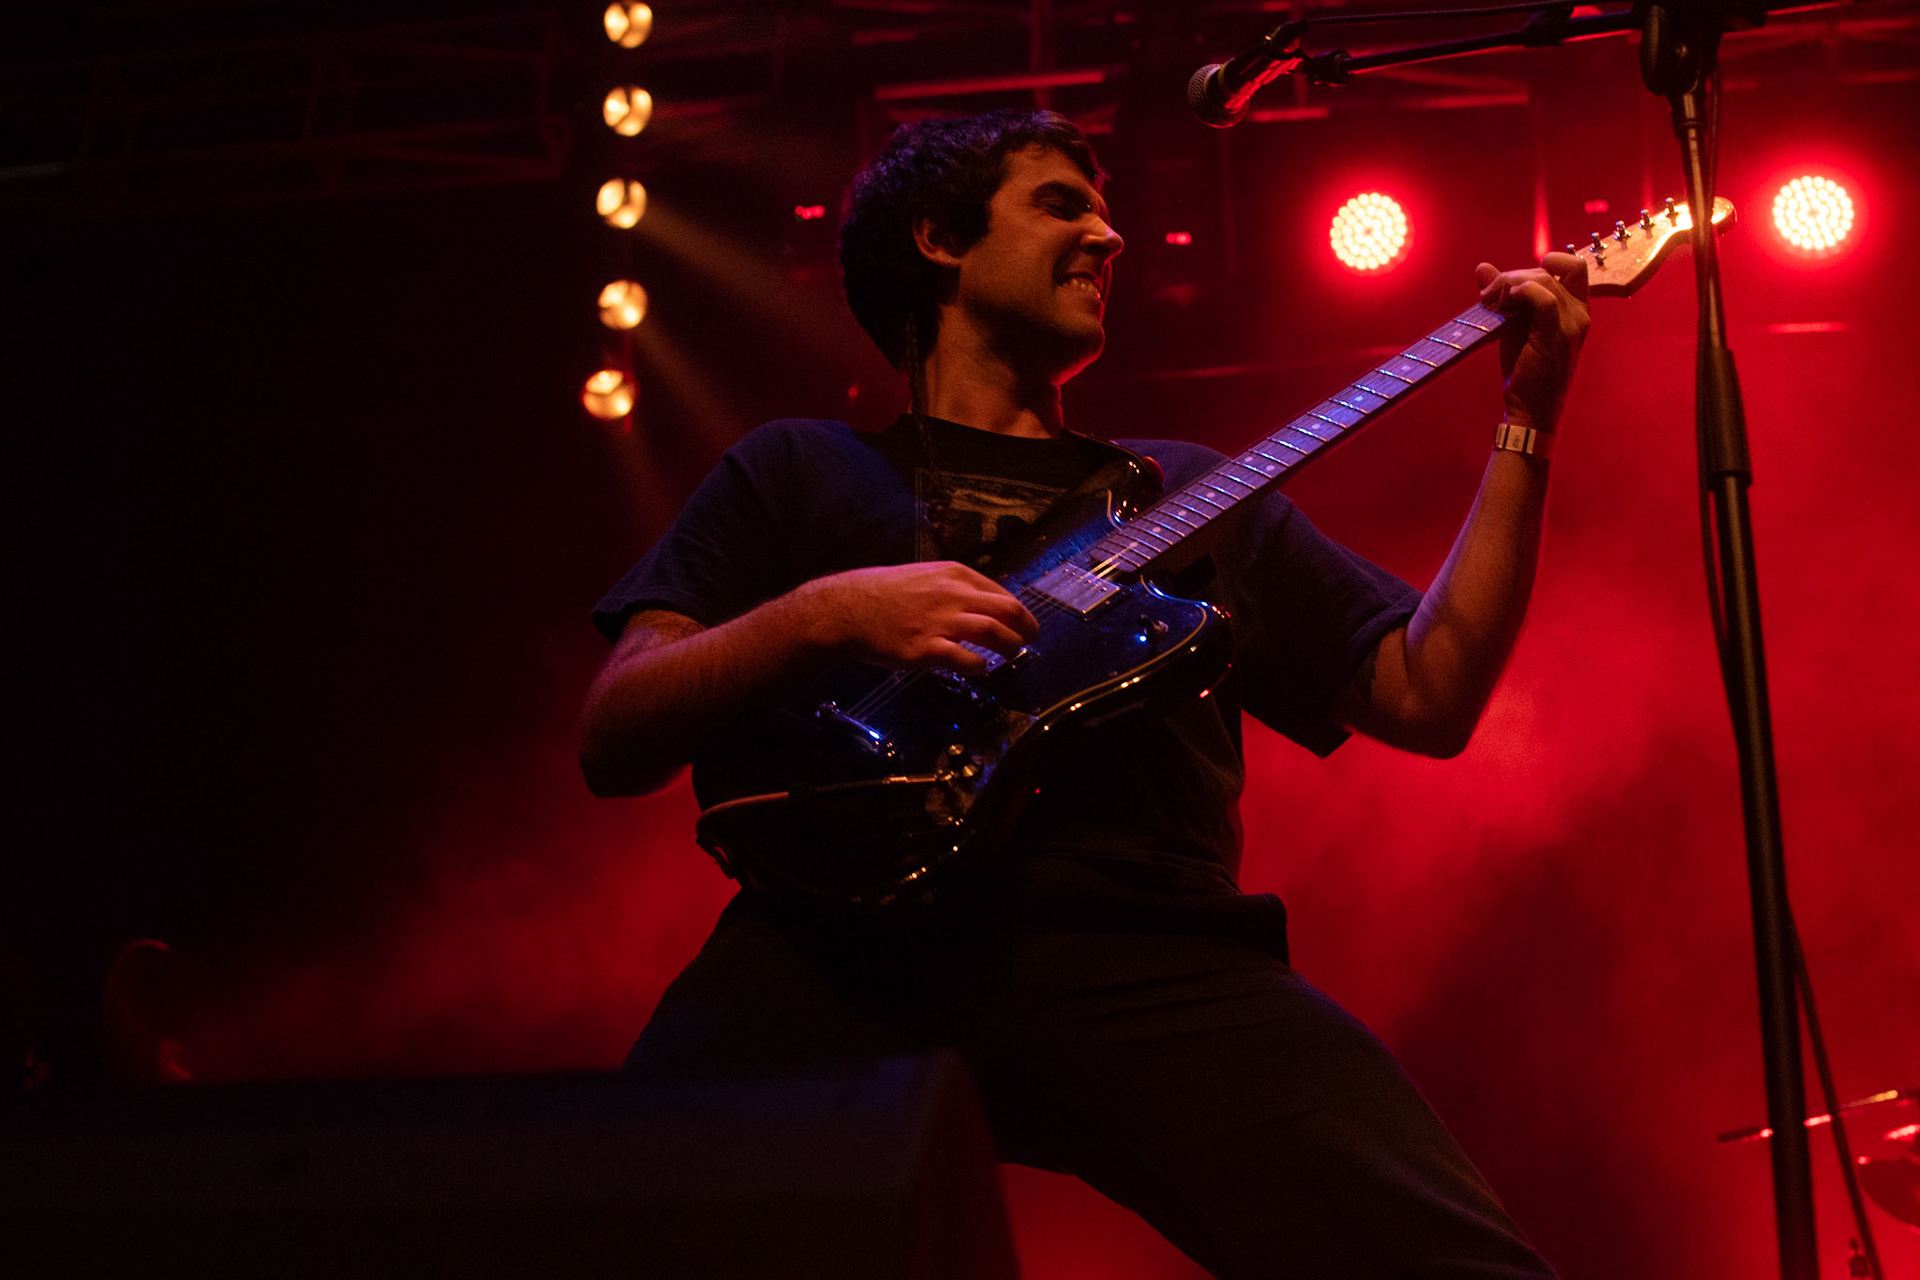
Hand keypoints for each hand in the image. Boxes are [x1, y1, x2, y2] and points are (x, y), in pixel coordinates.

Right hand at [801, 561, 1039, 675]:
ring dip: (1010, 647)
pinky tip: (979, 669)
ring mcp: (939, 622)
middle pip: (1007, 611)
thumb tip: (983, 604)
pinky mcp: (925, 648)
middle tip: (1029, 640)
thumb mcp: (925, 576)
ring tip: (1011, 655)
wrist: (847, 608)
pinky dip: (979, 667)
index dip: (1019, 612)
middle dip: (1026, 628)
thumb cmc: (884, 593)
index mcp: (955, 575)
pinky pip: (965, 659)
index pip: (1002, 593)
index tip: (1023, 624)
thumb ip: (955, 588)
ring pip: (993, 633)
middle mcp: (952, 595)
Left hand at [1475, 252, 1590, 434]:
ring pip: (1544, 280)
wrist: (1529, 410)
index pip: (1575, 266)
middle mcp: (1580, 314)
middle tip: (1488, 295)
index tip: (1518, 277)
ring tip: (1490, 302)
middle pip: (1551, 270)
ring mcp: (1572, 324)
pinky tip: (1503, 304)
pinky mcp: (1557, 335)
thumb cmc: (1524, 371)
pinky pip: (1544, 297)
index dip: (1550, 260)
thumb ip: (1504, 295)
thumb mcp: (1514, 326)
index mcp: (1577, 310)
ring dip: (1510, 283)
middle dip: (1514, 275)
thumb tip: (1483, 267)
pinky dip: (1521, 292)